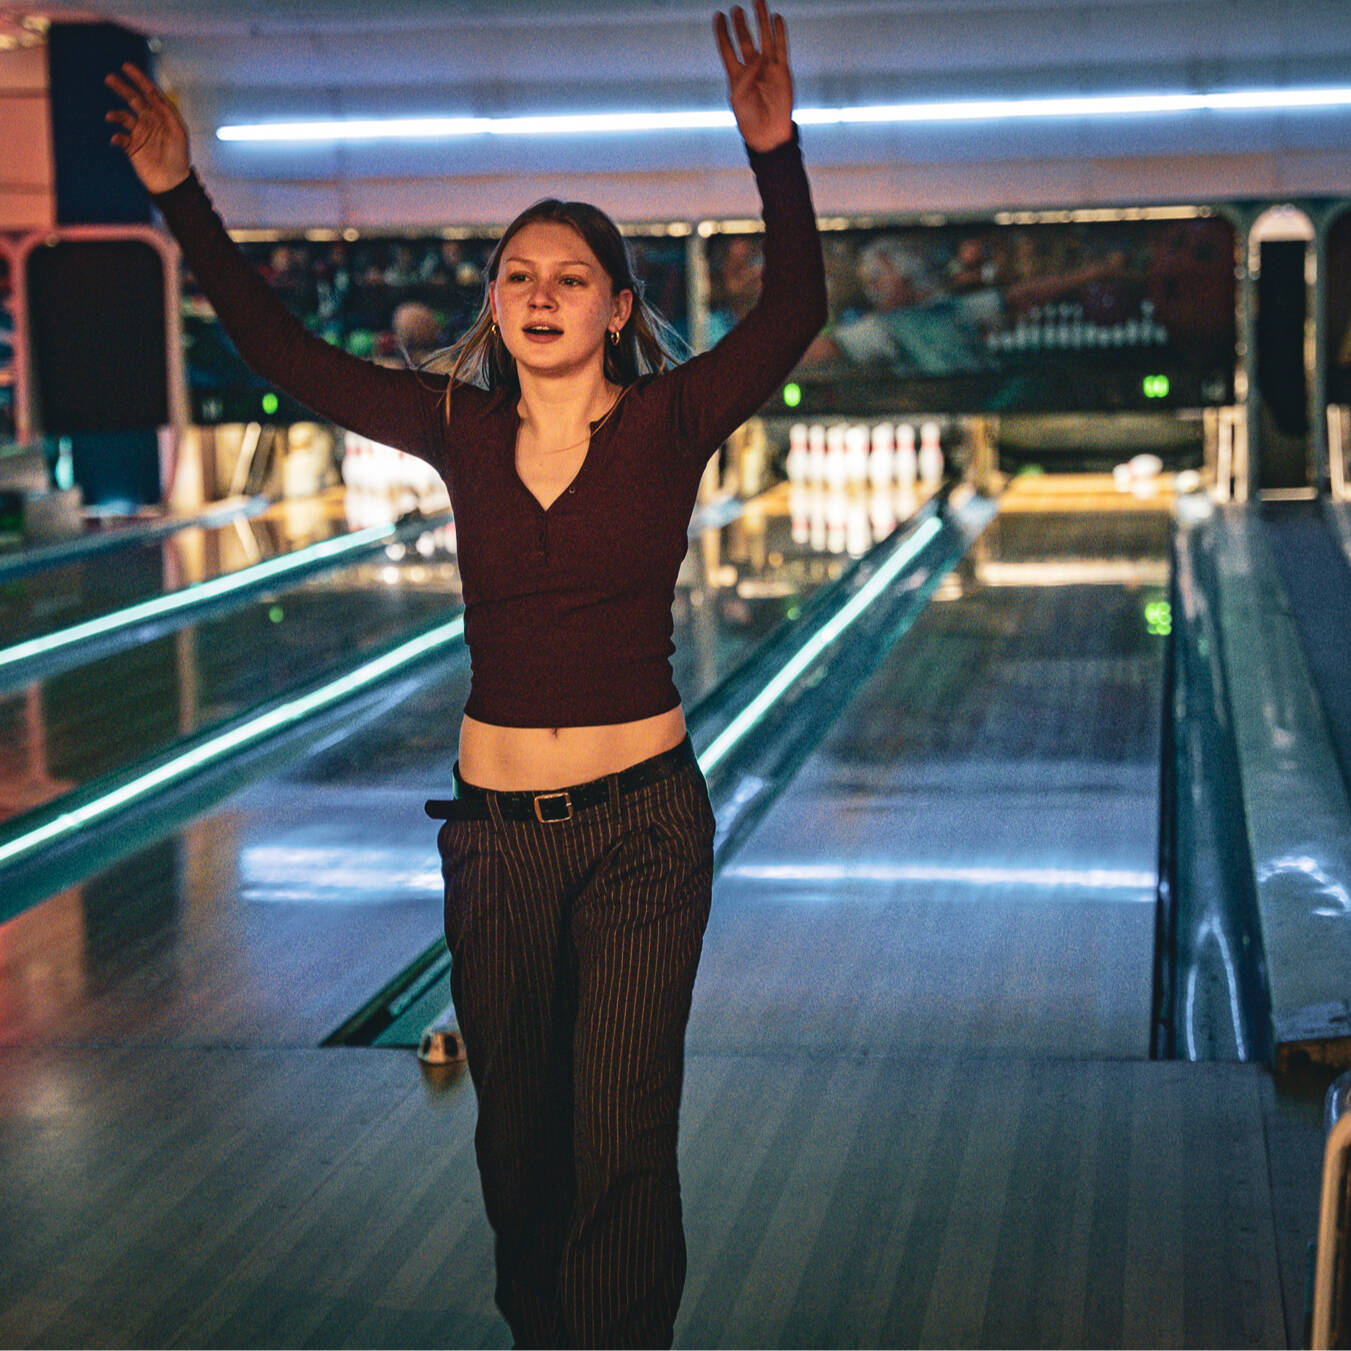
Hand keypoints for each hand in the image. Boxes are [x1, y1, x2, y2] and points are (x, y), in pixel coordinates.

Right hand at [104, 63, 191, 193]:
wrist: (171, 184)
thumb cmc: (179, 159)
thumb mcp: (178, 133)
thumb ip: (168, 113)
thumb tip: (155, 96)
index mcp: (162, 117)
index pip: (150, 94)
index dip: (139, 79)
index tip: (127, 67)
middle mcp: (149, 122)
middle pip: (133, 100)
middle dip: (122, 88)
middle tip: (110, 78)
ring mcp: (140, 134)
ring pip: (123, 117)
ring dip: (116, 114)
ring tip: (111, 116)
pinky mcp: (132, 147)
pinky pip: (120, 138)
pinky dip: (116, 137)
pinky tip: (117, 139)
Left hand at [714, 1, 793, 152]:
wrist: (769, 133)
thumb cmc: (749, 119)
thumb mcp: (739, 98)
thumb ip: (745, 76)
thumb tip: (758, 55)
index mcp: (736, 75)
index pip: (727, 48)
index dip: (723, 32)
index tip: (719, 16)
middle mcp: (752, 68)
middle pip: (745, 40)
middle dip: (741, 24)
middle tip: (737, 8)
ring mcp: (767, 68)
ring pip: (764, 38)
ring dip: (761, 21)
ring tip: (758, 2)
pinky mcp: (782, 71)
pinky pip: (781, 48)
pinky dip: (779, 33)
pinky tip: (776, 19)